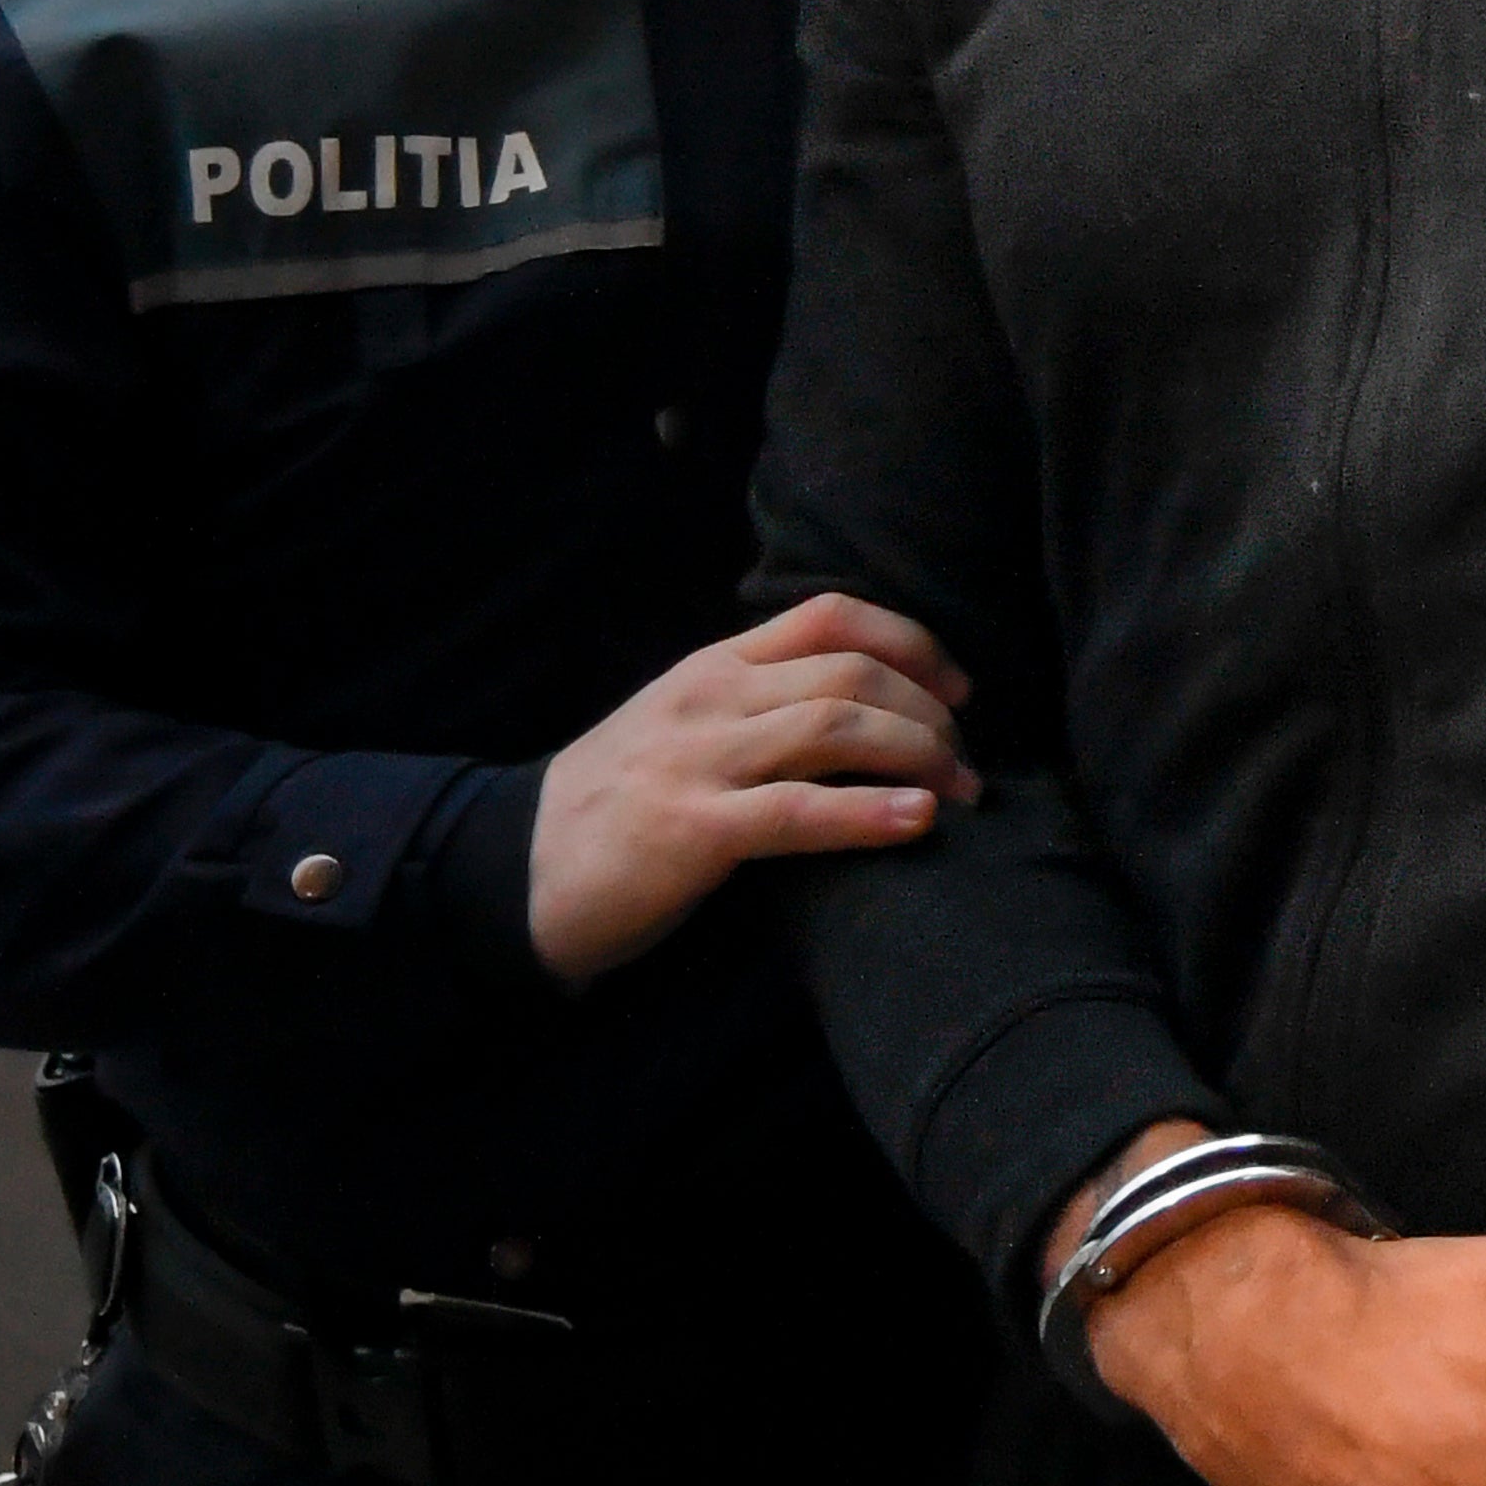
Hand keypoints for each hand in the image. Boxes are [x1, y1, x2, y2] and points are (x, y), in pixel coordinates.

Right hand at [528, 594, 972, 983]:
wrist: (517, 870)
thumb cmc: (617, 805)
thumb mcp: (684, 726)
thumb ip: (758, 703)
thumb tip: (866, 706)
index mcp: (714, 667)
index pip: (831, 615)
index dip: (912, 642)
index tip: (959, 688)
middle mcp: (712, 699)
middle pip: (852, 670)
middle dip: (931, 712)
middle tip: (968, 761)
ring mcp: (699, 760)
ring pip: (836, 727)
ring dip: (920, 756)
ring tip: (962, 793)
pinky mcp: (693, 830)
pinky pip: (799, 810)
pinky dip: (869, 812)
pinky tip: (917, 821)